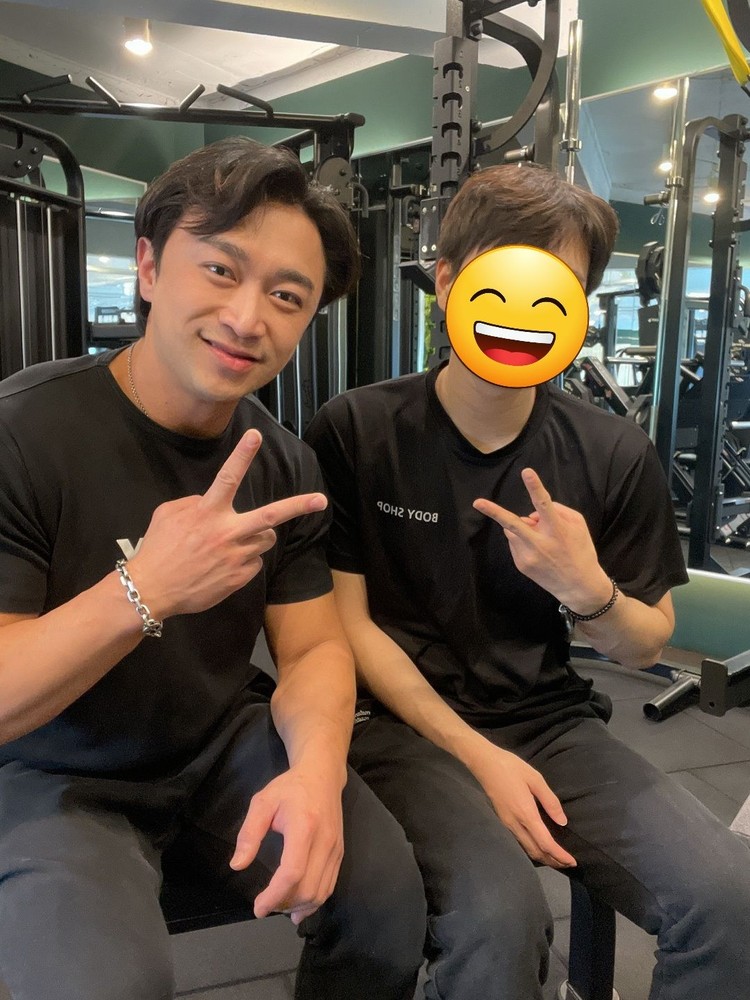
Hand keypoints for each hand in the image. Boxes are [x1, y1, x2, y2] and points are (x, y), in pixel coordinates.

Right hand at [128, 430, 326, 618]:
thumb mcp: (168, 514)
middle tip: (321, 500)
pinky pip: (255, 562)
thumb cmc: (158, 549)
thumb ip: (194, 502)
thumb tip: (211, 501)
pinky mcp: (240, 577)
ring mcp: (236, 557)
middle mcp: (227, 533)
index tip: (256, 435)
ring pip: (264, 539)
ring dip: (255, 537)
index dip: (243, 454)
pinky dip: (244, 561)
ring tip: (231, 544)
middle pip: (271, 516)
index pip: (228, 477)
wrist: (151, 590)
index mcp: (207, 513)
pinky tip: (222, 566)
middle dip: (298, 506)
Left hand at [229, 767, 344, 924]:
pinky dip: (313, 902)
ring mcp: (335, 849)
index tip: (258, 907)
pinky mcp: (340, 853)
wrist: (322, 775)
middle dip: (284, 905)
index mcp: (303, 827)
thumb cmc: (290, 787)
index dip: (275, 896)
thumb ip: (249, 833)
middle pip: (308, 888)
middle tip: (265, 905)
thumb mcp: (262, 802)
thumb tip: (237, 865)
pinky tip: (298, 907)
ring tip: (279, 906)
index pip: (292, 872)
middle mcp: (324, 842)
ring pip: (321, 893)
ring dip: (299, 907)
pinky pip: (329, 886)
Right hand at [471, 741, 575, 868]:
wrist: (484, 763)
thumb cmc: (511, 767)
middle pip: (536, 852)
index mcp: (526, 814)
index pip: (545, 843)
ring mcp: (507, 824)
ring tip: (557, 858)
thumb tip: (563, 822)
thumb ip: (550, 801)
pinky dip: (533, 850)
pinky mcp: (503, 821)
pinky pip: (520, 843)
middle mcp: (515, 824)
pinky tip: (539, 846)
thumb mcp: (535, 778)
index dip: (559, 855)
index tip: (573, 862)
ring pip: (527, 850)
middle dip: (553, 861)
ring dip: (543, 857)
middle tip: (568, 864)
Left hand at [473, 467, 610, 611]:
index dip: (535, 487)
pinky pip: (514, 543)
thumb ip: (558, 511)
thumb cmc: (581, 551)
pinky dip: (522, 541)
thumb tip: (533, 513)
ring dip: (522, 528)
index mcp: (557, 531)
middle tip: (477, 502)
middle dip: (493, 512)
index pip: (544, 504)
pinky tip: (538, 551)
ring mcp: (528, 556)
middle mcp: (540, 544)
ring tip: (541, 540)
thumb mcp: (578, 526)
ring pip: (513, 530)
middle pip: (512, 523)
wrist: (578, 587)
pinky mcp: (521, 565)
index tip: (526, 472)